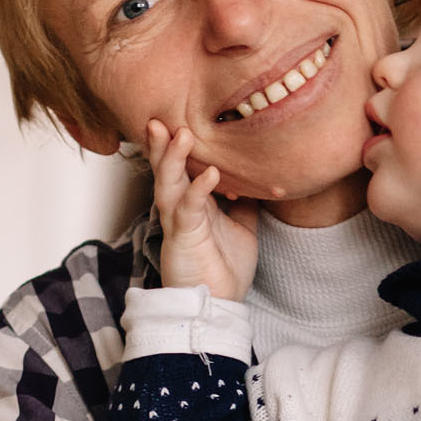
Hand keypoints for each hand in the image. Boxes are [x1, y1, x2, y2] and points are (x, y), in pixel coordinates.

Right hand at [143, 119, 258, 299]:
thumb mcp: (242, 226)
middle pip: (165, 169)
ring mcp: (178, 223)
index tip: (180, 116)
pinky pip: (190, 210)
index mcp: (191, 203)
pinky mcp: (184, 240)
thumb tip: (260, 177)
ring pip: (168, 184)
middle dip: (161, 143)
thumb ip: (244, 200)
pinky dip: (199, 191)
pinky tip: (211, 174)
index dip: (177, 144)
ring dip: (172, 159)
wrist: (218, 304)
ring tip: (180, 133)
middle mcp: (179, 208)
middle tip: (160, 115)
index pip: (179, 167)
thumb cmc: (224, 267)